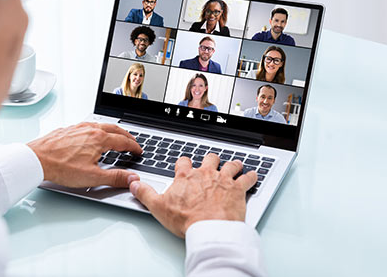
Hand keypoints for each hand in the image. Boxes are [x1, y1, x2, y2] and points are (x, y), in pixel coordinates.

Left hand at [27, 122, 142, 187]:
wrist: (35, 159)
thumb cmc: (60, 167)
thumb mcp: (92, 177)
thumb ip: (115, 177)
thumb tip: (132, 178)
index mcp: (99, 139)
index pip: (123, 141)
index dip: (134, 147)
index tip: (138, 151)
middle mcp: (90, 129)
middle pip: (115, 129)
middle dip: (126, 135)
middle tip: (132, 141)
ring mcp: (78, 128)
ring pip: (101, 125)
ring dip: (112, 130)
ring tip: (116, 136)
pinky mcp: (67, 129)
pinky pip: (87, 126)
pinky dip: (97, 129)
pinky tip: (93, 136)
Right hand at [129, 154, 256, 237]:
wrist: (210, 228)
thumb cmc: (186, 219)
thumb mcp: (158, 207)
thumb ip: (145, 193)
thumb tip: (133, 184)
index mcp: (186, 177)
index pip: (184, 162)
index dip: (184, 163)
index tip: (185, 166)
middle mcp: (206, 174)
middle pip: (209, 158)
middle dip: (211, 160)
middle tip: (212, 164)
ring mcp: (223, 179)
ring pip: (230, 164)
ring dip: (233, 165)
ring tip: (235, 166)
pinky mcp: (238, 188)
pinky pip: (248, 178)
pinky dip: (252, 176)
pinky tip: (253, 176)